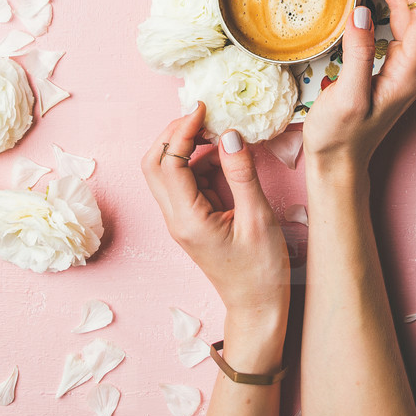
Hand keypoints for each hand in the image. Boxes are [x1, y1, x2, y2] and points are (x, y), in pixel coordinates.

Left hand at [140, 104, 289, 333]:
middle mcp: (175, 218)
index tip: (202, 108)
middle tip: (203, 117)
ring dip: (190, 148)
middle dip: (173, 135)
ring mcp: (181, 219)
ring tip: (223, 137)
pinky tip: (227, 159)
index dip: (182, 131)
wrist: (258, 307)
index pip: (168, 163)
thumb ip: (241, 174)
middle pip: (154, 164)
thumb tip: (229, 134)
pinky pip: (187, 182)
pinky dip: (201, 163)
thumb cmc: (261, 270)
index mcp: (187, 219)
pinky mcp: (192, 219)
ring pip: (168, 171)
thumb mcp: (258, 219)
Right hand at [302, 0, 415, 179]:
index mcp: (409, 73)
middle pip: (415, 13)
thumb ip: (358, 53)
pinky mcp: (389, 71)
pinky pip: (394, 30)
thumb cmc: (341, 137)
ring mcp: (403, 70)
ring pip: (405, 20)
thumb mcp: (347, 96)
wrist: (338, 165)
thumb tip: (361, 10)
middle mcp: (413, 69)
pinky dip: (384, 6)